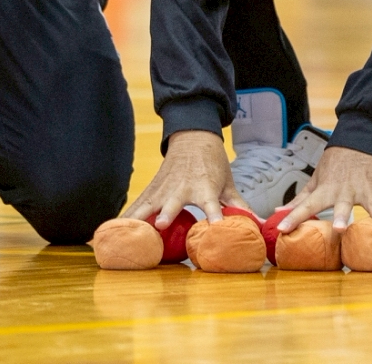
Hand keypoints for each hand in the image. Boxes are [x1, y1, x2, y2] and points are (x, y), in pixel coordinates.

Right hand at [122, 129, 248, 228]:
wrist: (193, 138)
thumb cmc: (214, 164)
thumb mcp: (228, 183)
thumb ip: (240, 206)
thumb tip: (260, 223)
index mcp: (205, 187)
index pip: (212, 204)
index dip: (215, 215)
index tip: (216, 226)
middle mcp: (182, 189)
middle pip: (173, 203)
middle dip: (167, 213)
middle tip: (161, 224)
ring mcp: (163, 189)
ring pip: (148, 205)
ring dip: (137, 219)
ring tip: (125, 233)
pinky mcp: (151, 189)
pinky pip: (136, 205)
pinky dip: (124, 217)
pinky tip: (112, 230)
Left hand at [276, 145, 371, 234]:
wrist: (362, 139)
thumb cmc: (335, 164)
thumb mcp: (316, 179)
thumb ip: (299, 200)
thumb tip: (276, 213)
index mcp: (327, 189)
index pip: (306, 205)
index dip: (293, 217)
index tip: (282, 230)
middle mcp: (347, 190)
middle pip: (343, 205)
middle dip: (341, 216)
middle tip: (339, 229)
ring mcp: (369, 188)